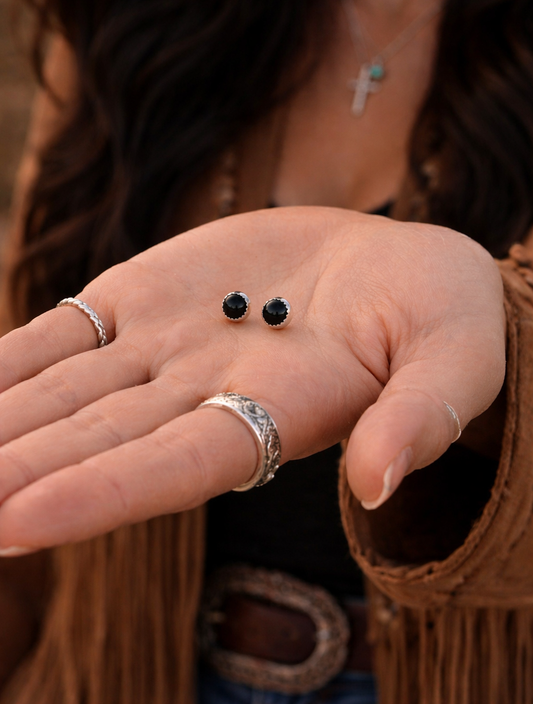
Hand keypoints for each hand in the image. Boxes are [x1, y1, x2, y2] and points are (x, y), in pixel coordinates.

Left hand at [0, 207, 504, 551]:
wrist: (394, 265)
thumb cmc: (439, 319)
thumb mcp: (456, 357)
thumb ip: (422, 415)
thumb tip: (379, 480)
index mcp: (278, 416)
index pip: (177, 466)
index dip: (102, 493)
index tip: (17, 522)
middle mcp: (205, 395)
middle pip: (98, 440)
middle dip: (18, 469)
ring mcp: (165, 349)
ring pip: (65, 394)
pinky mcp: (143, 301)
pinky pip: (63, 335)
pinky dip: (9, 360)